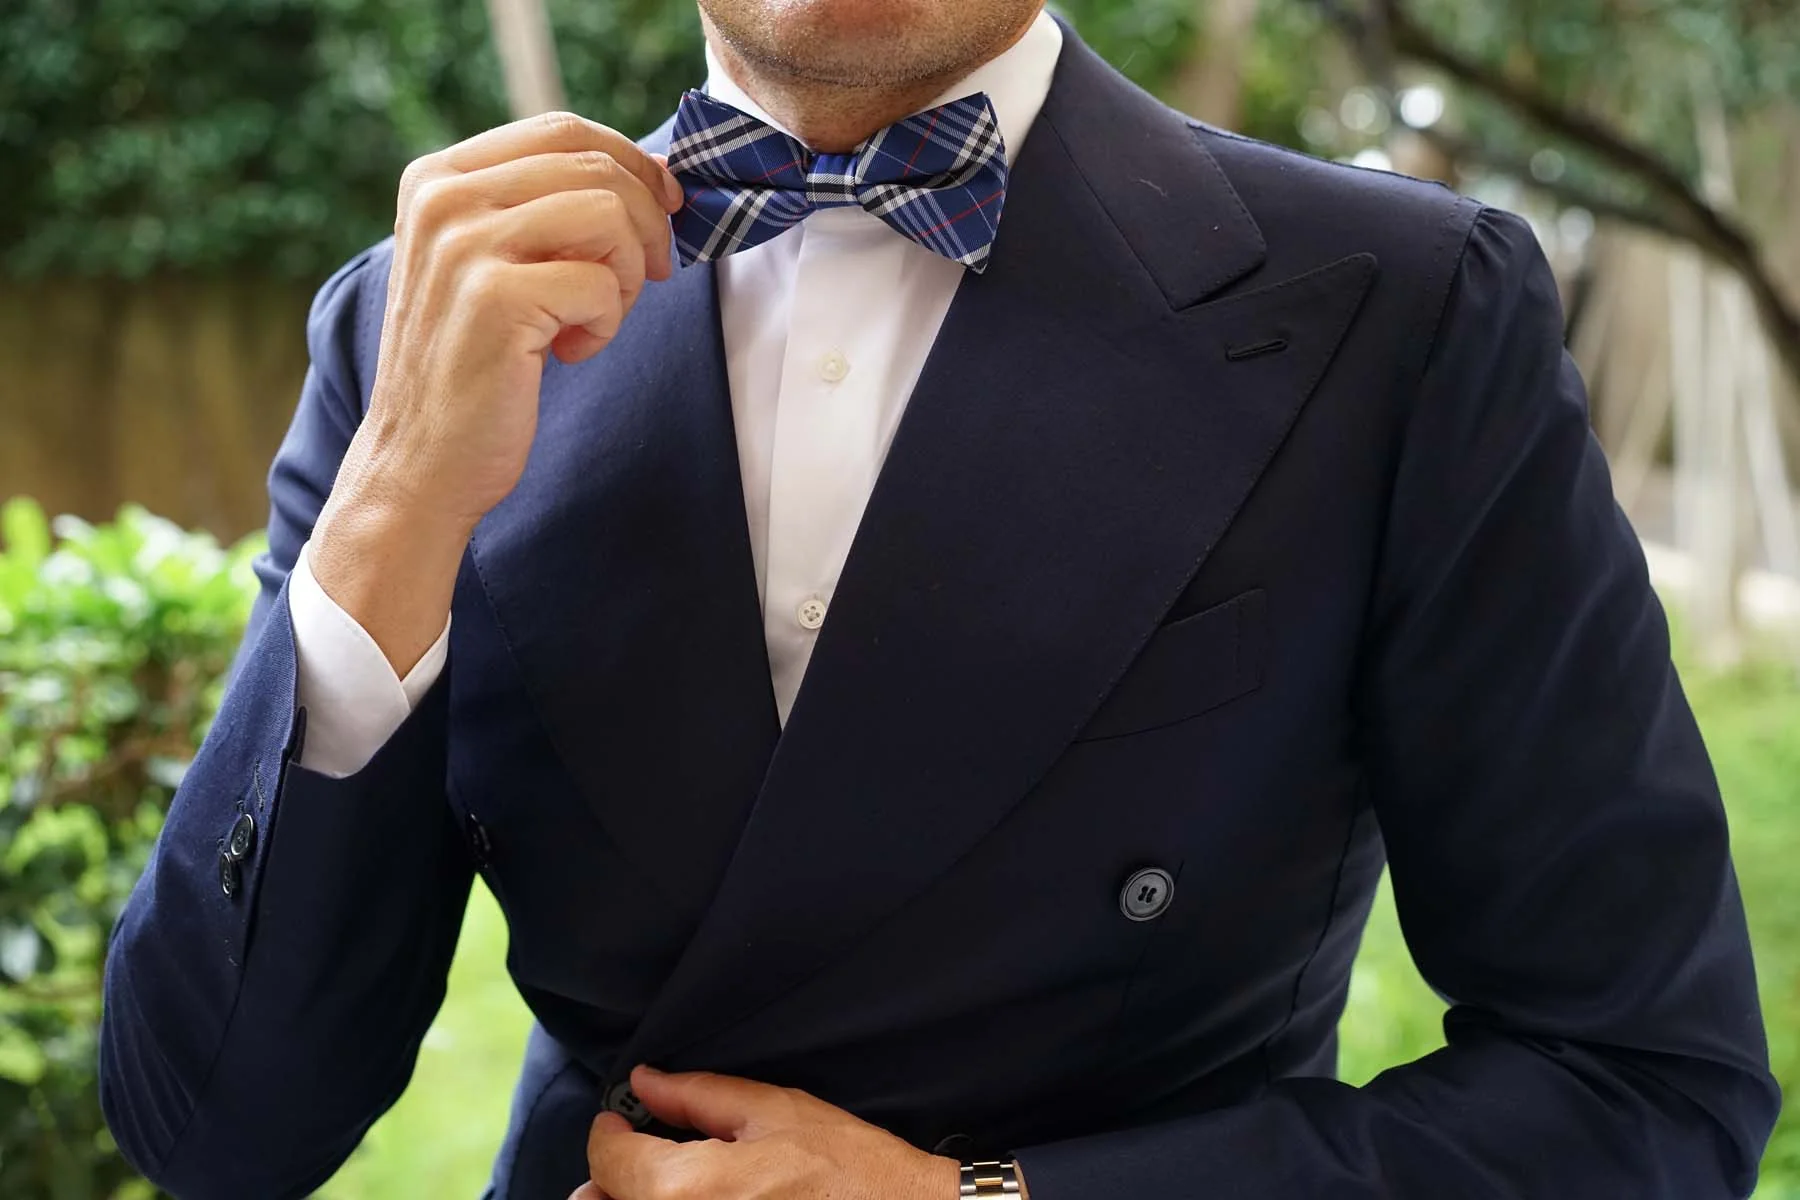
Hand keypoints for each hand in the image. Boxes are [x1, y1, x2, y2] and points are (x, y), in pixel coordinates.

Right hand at [311, 111, 683, 672]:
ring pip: (607, 213)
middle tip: (641, 281)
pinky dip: (605, 325)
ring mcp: (462, 245)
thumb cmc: (473, 366)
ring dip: (625, 275)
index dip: (632, 165)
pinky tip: (567, 353)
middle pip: (594, 166)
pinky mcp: (493, 299)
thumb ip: (544, 210)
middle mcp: (442, 198)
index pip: (564, 129)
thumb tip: (654, 177)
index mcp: (438, 178)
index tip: (663, 211)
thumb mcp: (491, 264)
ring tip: (590, 319)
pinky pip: (601, 283)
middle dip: (644, 224)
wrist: (422, 461)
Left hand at [569, 1064, 966, 1199]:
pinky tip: (699, 1199)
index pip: (608, 1162)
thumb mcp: (772, 1110)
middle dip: (609, 1179)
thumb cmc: (845, 1168)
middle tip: (638, 1157)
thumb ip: (697, 1096)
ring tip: (667, 1184)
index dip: (609, 1133)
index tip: (619, 1121)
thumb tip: (645, 1082)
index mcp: (687, 1188)